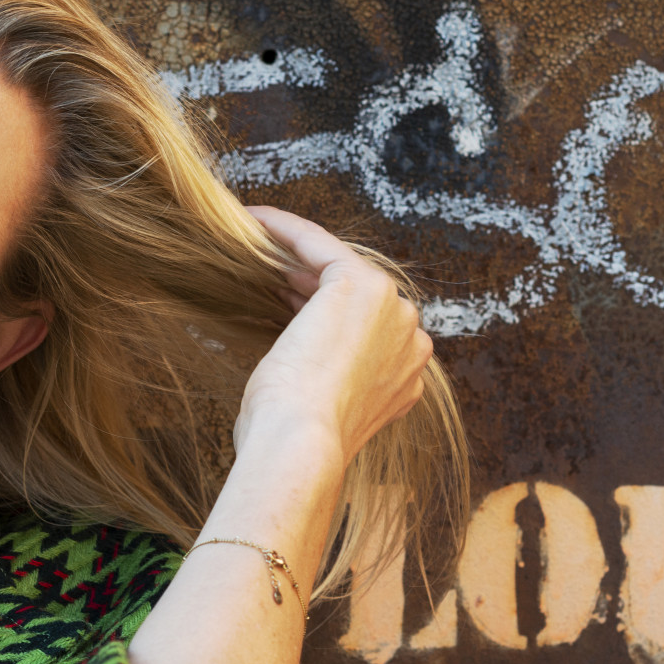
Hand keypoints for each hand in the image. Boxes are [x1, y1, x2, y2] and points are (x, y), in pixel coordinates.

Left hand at [235, 206, 433, 470]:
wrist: (300, 444)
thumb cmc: (293, 439)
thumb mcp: (319, 409)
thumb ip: (328, 379)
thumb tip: (300, 353)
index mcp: (406, 377)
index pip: (362, 330)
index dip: (317, 314)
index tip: (279, 301)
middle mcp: (412, 340)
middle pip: (355, 296)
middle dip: (306, 282)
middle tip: (259, 272)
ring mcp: (393, 310)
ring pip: (336, 267)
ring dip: (292, 253)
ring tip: (251, 245)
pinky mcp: (362, 284)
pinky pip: (316, 243)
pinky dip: (283, 229)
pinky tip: (252, 220)